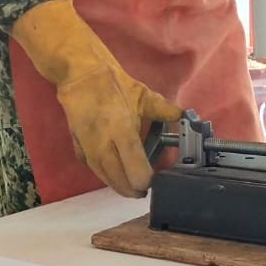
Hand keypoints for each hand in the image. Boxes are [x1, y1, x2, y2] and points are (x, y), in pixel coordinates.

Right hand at [11, 0, 181, 196]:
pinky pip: (94, 169)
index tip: (156, 180)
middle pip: (119, 179)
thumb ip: (165, 110)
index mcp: (121, 130)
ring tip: (133, 187)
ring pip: (105, 178)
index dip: (146, 180)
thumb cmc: (113, 84)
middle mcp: (104, 144)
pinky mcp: (78, 147)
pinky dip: (106, 176)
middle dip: (134, 189)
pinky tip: (115, 175)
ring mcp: (88, 148)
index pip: (136, 167)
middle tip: (145, 189)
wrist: (80, 75)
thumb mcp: (143, 95)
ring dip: (119, 186)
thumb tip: (186, 117)